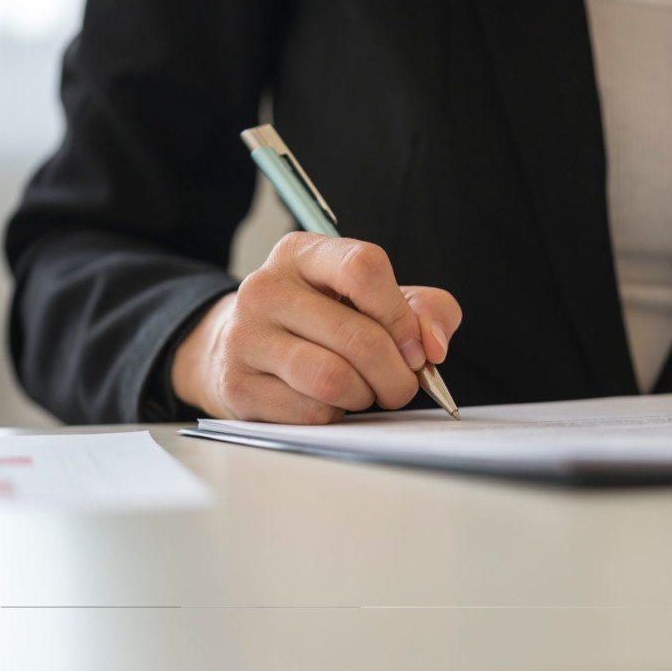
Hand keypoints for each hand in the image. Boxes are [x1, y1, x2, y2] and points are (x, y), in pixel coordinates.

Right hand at [172, 232, 461, 423]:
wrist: (245, 348)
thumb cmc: (324, 321)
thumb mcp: (377, 299)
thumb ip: (425, 310)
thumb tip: (433, 345)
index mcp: (301, 254)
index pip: (363, 268)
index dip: (400, 316)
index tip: (415, 347)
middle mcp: (265, 288)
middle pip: (357, 337)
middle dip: (396, 373)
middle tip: (401, 384)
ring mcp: (244, 337)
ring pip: (332, 379)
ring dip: (365, 396)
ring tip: (364, 392)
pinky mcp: (238, 385)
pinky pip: (309, 412)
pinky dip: (333, 416)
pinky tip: (327, 403)